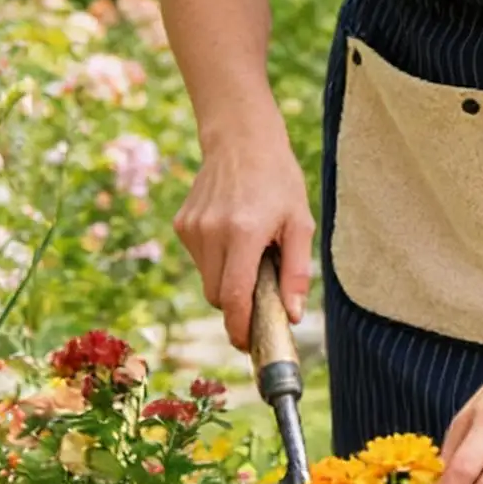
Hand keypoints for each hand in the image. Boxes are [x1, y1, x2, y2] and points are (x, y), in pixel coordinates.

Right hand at [172, 134, 312, 350]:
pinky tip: (233, 233)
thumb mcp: (300, 223)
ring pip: (206, 280)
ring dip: (228, 279)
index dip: (239, 327)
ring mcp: (192, 228)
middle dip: (237, 306)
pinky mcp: (182, 224)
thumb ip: (296, 272)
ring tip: (251, 250)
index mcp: (244, 232)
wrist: (242, 140)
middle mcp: (212, 232)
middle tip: (261, 298)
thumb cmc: (279, 181)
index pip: (233, 296)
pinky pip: (199, 260)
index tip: (249, 343)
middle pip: (217, 296)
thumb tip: (291, 315)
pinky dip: (217, 260)